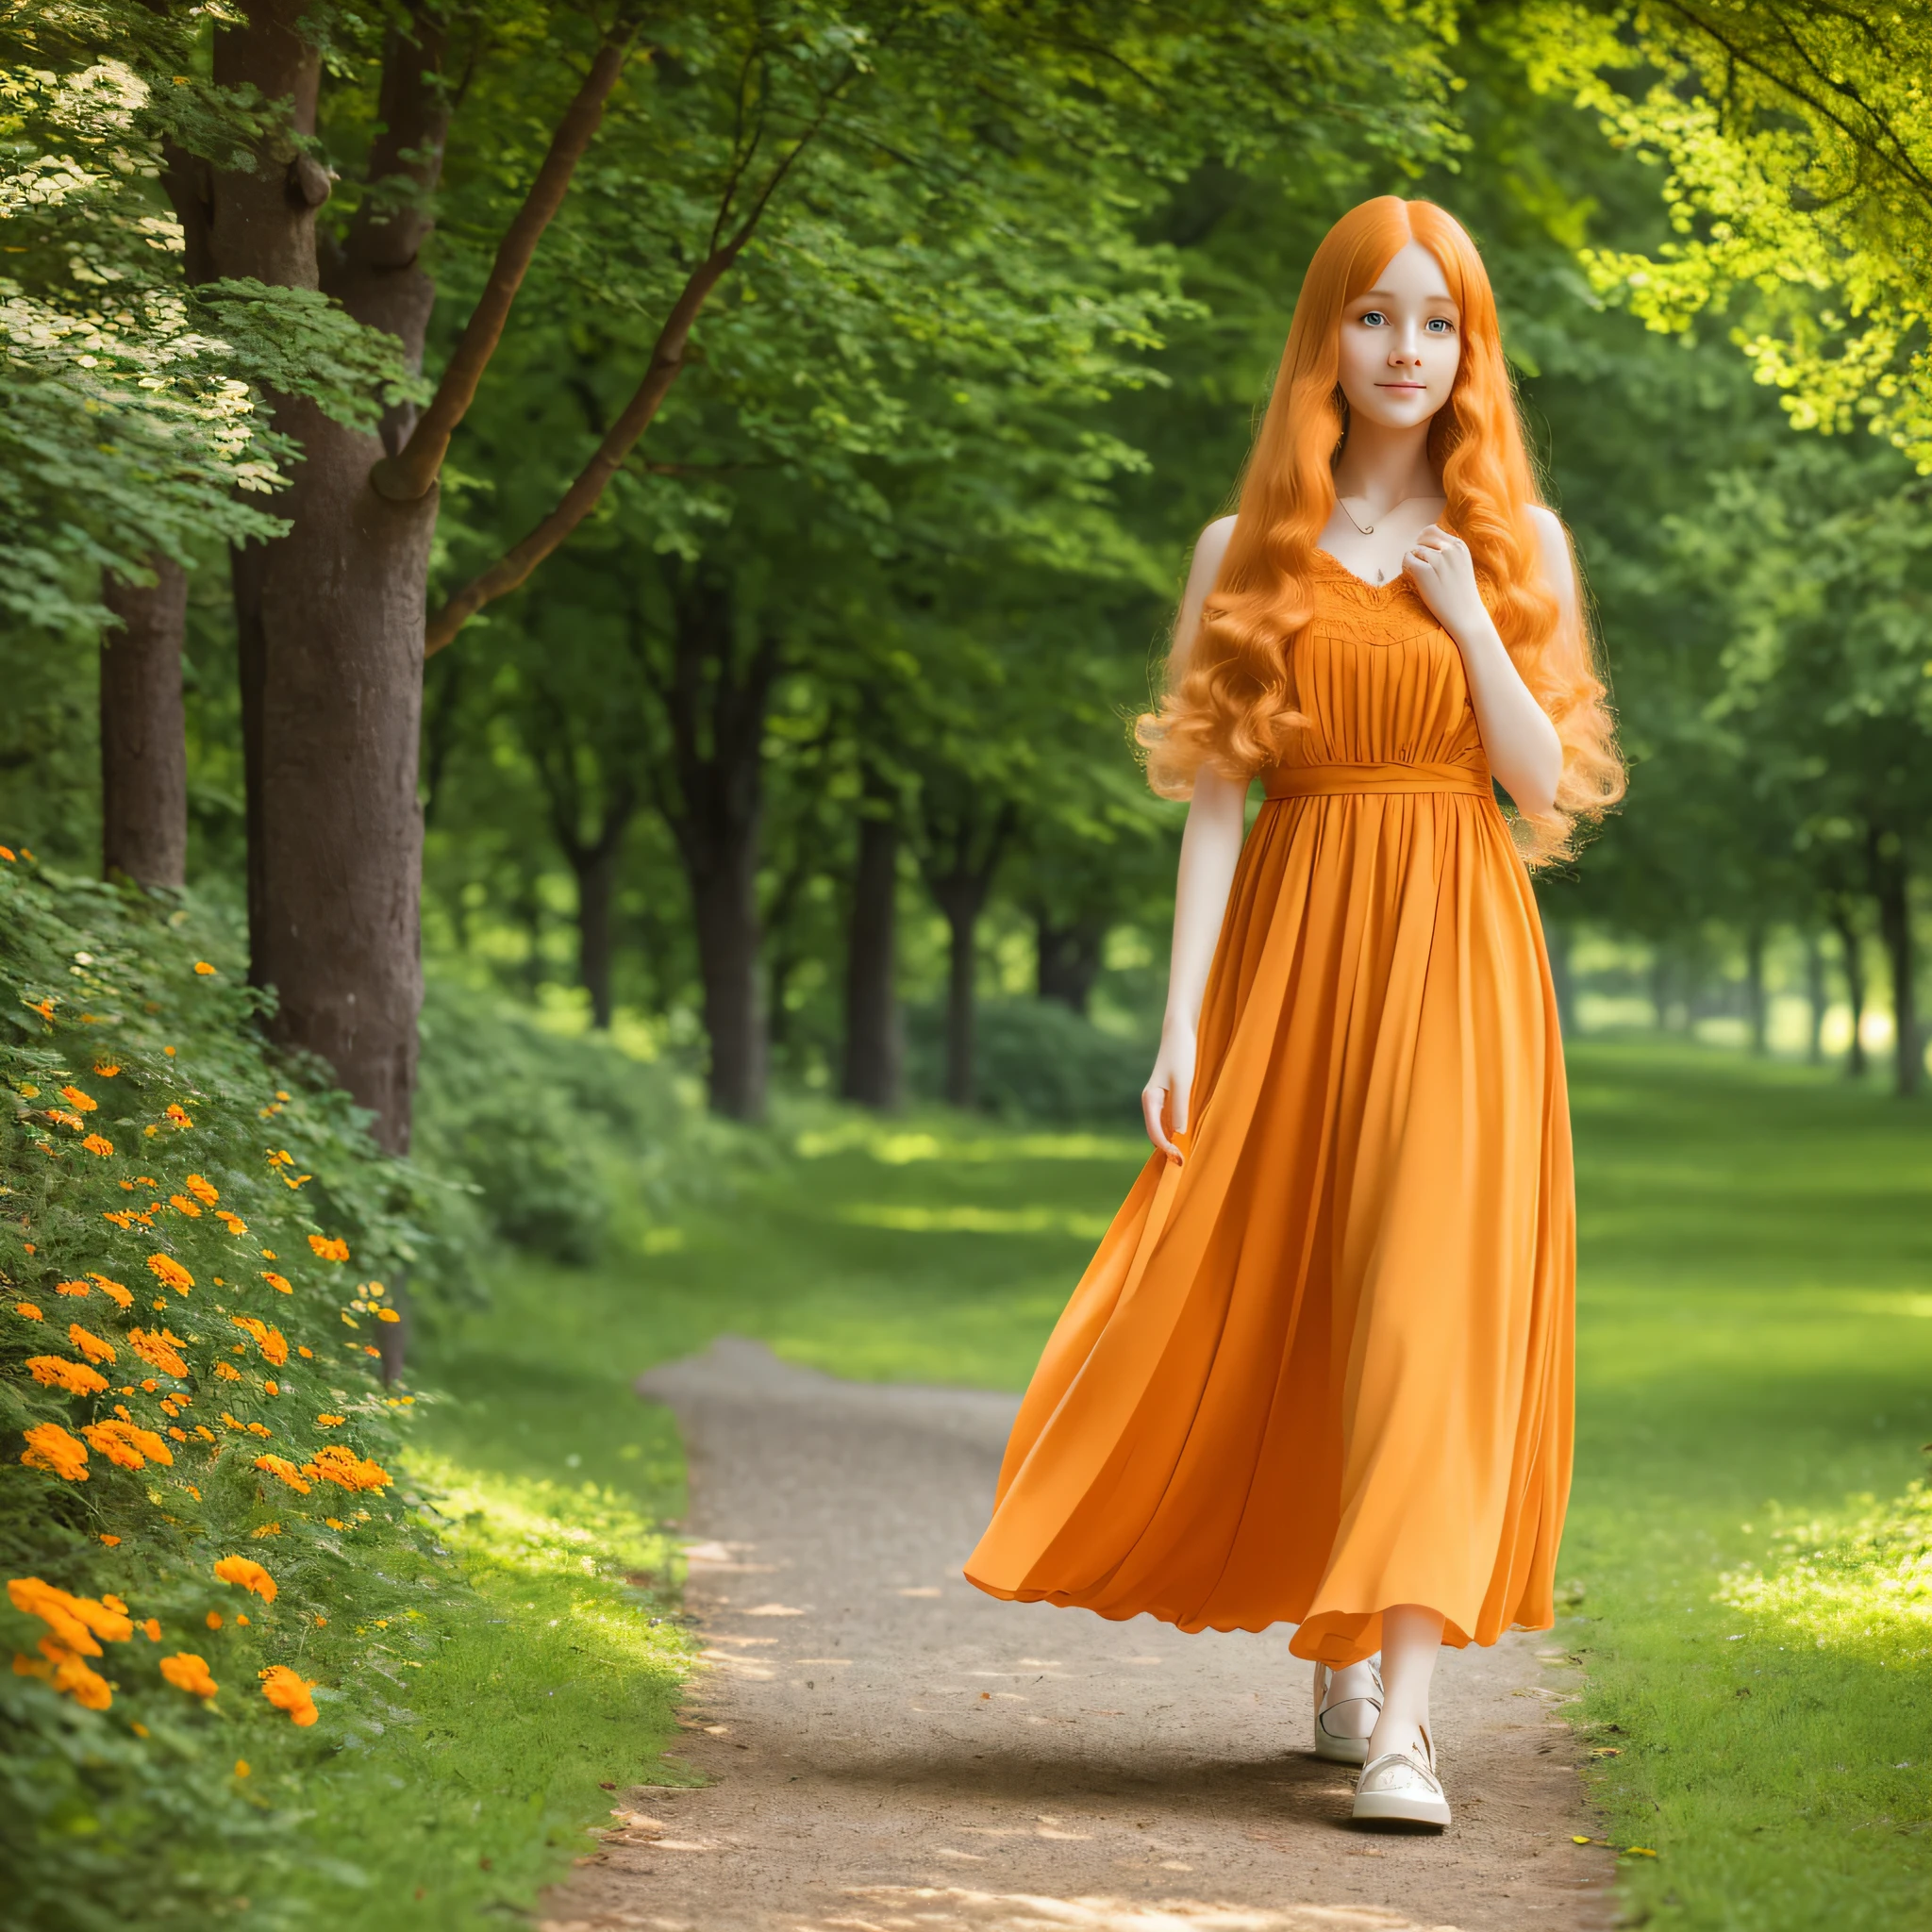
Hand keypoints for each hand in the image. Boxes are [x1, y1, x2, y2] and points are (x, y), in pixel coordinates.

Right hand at [1142, 1023, 1196, 1161]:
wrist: (1179, 1033)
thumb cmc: (1180, 1055)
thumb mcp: (1183, 1082)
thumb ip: (1180, 1108)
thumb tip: (1178, 1134)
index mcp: (1150, 1099)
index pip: (1154, 1132)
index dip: (1166, 1148)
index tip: (1180, 1159)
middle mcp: (1151, 1102)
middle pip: (1155, 1134)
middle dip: (1167, 1150)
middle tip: (1183, 1163)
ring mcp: (1158, 1100)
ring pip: (1161, 1129)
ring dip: (1170, 1143)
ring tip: (1184, 1156)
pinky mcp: (1168, 1097)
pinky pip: (1168, 1121)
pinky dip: (1174, 1133)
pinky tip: (1185, 1139)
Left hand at [1402, 525, 1489, 640]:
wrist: (1466, 614)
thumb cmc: (1461, 592)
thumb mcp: (1461, 563)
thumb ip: (1448, 551)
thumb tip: (1424, 541)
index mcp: (1459, 545)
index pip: (1433, 530)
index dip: (1425, 541)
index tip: (1425, 554)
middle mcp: (1449, 549)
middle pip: (1423, 537)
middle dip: (1419, 548)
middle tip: (1421, 564)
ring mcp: (1437, 560)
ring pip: (1415, 549)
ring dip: (1414, 560)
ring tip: (1423, 576)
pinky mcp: (1424, 571)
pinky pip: (1407, 559)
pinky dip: (1407, 566)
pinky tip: (1415, 577)